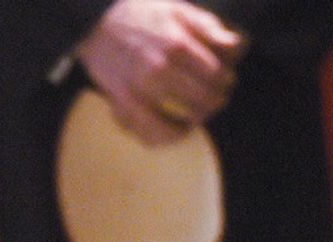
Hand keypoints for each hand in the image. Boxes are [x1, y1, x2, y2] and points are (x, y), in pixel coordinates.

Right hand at [75, 0, 244, 144]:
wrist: (96, 24)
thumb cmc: (141, 15)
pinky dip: (165, 138)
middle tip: (216, 97)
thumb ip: (210, 29)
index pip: (215, 76)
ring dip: (193, 122)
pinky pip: (147, 134)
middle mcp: (157, 72)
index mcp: (176, 46)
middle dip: (215, 101)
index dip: (226, 80)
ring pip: (176, 125)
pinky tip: (176, 131)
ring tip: (197, 115)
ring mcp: (137, 93)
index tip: (226, 80)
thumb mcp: (179, 10)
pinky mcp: (121, 106)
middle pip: (201, 101)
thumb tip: (236, 49)